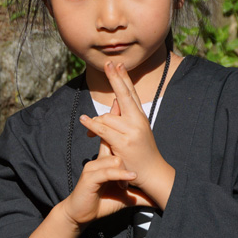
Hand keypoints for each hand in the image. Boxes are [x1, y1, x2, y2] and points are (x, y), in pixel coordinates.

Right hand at [60, 99, 155, 227]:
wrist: (82, 214)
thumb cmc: (103, 203)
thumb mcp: (124, 197)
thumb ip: (137, 193)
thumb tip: (155, 198)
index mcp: (105, 161)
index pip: (112, 139)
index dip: (117, 124)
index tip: (123, 107)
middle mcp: (98, 160)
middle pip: (110, 142)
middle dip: (120, 134)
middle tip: (126, 125)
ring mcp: (93, 168)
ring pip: (113, 158)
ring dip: (124, 170)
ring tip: (132, 181)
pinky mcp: (90, 177)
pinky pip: (108, 172)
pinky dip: (120, 175)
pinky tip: (131, 178)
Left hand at [77, 61, 174, 208]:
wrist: (152, 173)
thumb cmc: (139, 153)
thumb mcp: (133, 133)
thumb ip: (122, 118)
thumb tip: (112, 104)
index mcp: (140, 117)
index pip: (131, 93)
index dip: (124, 78)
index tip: (118, 64)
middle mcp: (138, 121)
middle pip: (124, 95)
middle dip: (116, 78)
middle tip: (109, 63)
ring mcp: (131, 131)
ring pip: (107, 117)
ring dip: (97, 124)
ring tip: (91, 131)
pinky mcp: (123, 143)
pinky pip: (103, 130)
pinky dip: (92, 126)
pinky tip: (85, 121)